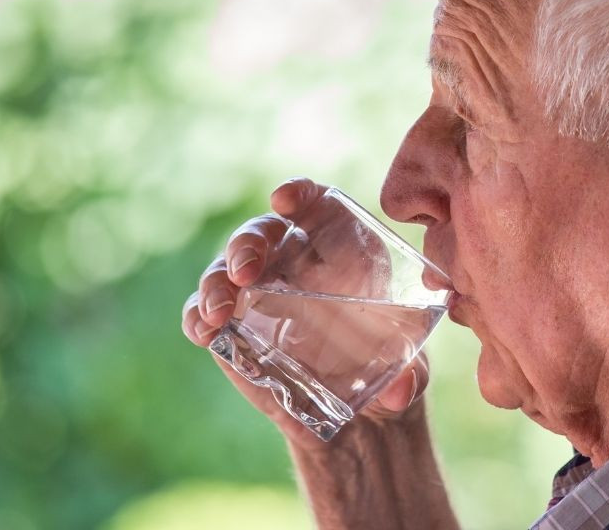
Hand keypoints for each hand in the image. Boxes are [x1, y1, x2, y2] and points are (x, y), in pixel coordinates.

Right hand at [182, 177, 430, 446]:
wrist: (360, 414)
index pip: (315, 202)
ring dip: (216, 284)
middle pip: (262, 232)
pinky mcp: (232, 329)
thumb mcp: (411, 371)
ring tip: (217, 312)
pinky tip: (203, 330)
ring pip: (225, 269)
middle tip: (244, 272)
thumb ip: (410, 377)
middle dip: (247, 244)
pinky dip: (197, 317)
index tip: (285, 200)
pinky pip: (204, 313)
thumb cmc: (390, 368)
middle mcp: (293, 261)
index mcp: (341, 247)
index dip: (299, 194)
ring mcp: (257, 293)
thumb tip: (400, 393)